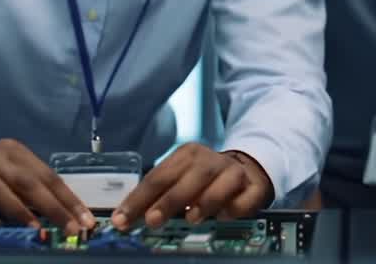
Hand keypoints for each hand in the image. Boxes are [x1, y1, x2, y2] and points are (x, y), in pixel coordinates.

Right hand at [0, 139, 96, 232]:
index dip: (68, 198)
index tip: (86, 218)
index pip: (47, 175)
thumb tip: (68, 213)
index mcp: (13, 152)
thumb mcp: (10, 170)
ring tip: (39, 230)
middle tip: (72, 228)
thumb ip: (34, 187)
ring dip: (21, 211)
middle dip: (53, 207)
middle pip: (28, 182)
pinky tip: (5, 232)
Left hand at [110, 143, 273, 229]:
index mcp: (186, 155)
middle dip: (168, 201)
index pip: (157, 177)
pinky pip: (244, 199)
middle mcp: (210, 160)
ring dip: (205, 202)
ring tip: (192, 219)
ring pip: (220, 184)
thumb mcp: (179, 179)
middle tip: (152, 220)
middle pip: (187, 179)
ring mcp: (233, 172)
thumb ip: (158, 195)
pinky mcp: (253, 187)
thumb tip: (127, 216)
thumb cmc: (203, 179)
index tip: (121, 219)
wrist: (245, 169)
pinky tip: (224, 216)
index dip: (138, 199)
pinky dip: (233, 209)